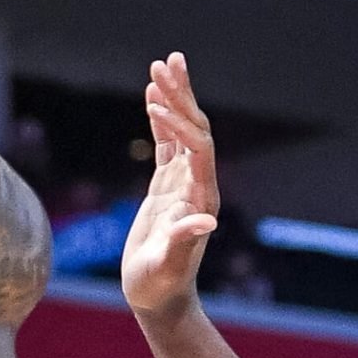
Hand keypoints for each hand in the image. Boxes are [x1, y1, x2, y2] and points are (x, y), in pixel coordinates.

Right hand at [122, 53, 219, 326]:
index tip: (155, 105)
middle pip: (195, 129)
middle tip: (167, 61)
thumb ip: (184, 240)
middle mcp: (197, 184)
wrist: (158, 296)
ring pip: (182, 130)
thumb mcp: (166, 265)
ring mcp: (182, 183)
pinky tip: (150, 98)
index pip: (198, 149)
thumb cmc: (158, 284)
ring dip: (173, 98)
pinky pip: (166, 144)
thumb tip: (207, 219)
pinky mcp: (167, 187)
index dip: (180, 125)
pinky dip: (160, 119)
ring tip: (162, 65)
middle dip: (181, 95)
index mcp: (201, 197)